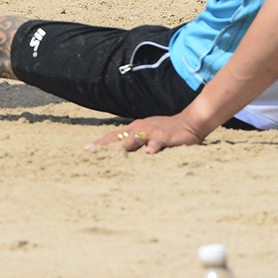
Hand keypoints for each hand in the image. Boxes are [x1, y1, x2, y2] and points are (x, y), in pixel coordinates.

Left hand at [87, 114, 204, 153]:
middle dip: (104, 144)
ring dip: (123, 146)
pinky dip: (151, 147)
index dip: (100, 142)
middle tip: (90, 151)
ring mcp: (151, 132)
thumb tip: (122, 151)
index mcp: (134, 129)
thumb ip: (136, 141)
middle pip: (118, 137)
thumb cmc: (167, 130)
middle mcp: (140, 129)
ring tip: (113, 155)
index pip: (113, 136)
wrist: (190, 122)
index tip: (86, 149)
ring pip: (134, 139)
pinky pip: (157, 142)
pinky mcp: (164, 137)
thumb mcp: (148, 133)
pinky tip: (148, 153)